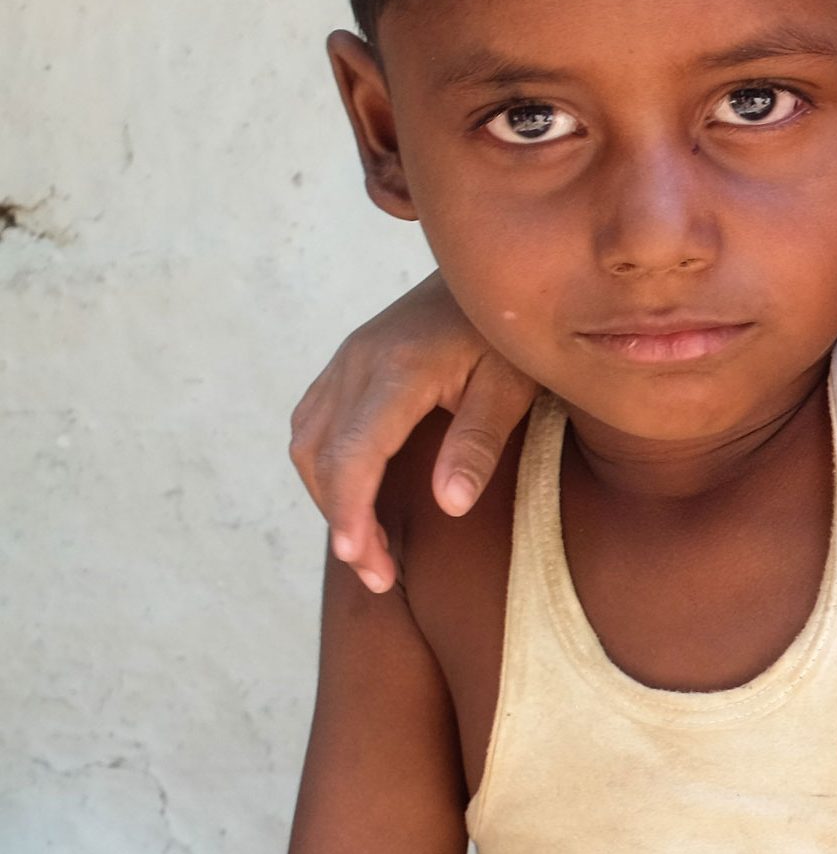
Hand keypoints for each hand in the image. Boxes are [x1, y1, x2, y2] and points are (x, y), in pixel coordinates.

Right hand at [288, 274, 535, 595]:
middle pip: (320, 454)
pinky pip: (316, 424)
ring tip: (371, 550)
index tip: (361, 559)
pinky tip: (359, 502)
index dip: (350, 510)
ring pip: (308, 441)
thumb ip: (479, 443)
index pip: (354, 451)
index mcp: (398, 370)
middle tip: (380, 575)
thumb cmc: (507, 336)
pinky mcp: (347, 367)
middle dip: (342, 519)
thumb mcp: (512, 388)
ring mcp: (346, 362)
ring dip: (329, 498)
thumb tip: (448, 504)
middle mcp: (357, 363)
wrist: (488, 278)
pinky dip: (327, 469)